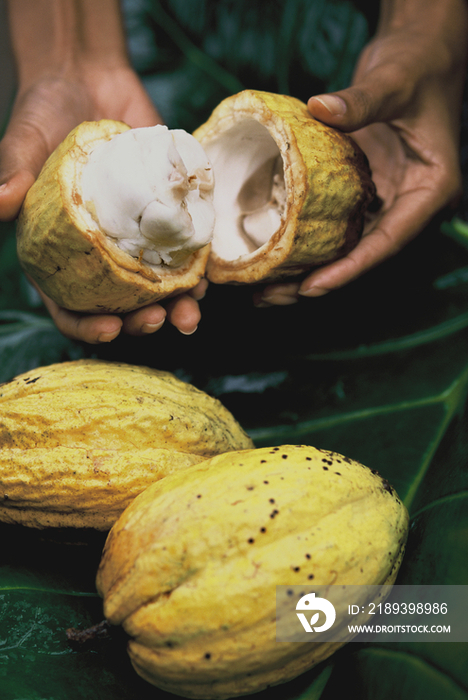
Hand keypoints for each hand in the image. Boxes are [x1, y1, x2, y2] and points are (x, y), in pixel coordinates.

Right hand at [0, 0, 203, 342]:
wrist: (89, 80)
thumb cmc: (46, 111)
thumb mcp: (24, 139)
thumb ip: (10, 170)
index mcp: (60, 253)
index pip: (68, 305)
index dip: (87, 326)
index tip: (111, 329)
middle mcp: (99, 255)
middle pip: (119, 306)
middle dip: (141, 322)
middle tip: (159, 320)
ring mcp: (134, 240)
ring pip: (157, 289)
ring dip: (177, 306)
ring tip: (192, 309)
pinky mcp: (164, 219)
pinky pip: (182, 254)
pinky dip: (195, 270)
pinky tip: (206, 277)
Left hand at [255, 0, 467, 306]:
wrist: (419, 57)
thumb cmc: (417, 68)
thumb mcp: (395, 81)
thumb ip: (363, 99)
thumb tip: (320, 109)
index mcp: (430, 192)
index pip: (389, 242)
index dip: (350, 269)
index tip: (312, 287)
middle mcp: (408, 206)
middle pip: (362, 257)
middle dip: (316, 282)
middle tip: (270, 297)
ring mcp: (385, 201)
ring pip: (345, 248)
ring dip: (305, 269)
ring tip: (261, 288)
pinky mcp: (363, 193)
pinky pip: (334, 225)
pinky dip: (306, 240)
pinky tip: (273, 252)